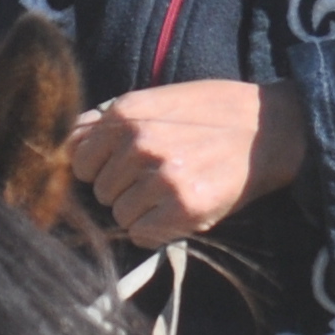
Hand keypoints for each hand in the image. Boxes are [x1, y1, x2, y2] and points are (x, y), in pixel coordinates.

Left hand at [67, 82, 303, 242]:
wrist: (268, 128)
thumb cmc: (211, 112)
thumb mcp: (156, 100)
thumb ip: (109, 120)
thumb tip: (67, 140)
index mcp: (126, 113)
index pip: (79, 158)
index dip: (100, 166)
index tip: (125, 167)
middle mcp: (138, 143)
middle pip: (100, 190)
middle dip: (124, 188)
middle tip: (160, 176)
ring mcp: (160, 175)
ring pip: (119, 214)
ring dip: (142, 210)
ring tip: (173, 191)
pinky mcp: (184, 206)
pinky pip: (142, 233)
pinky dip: (156, 229)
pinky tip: (178, 210)